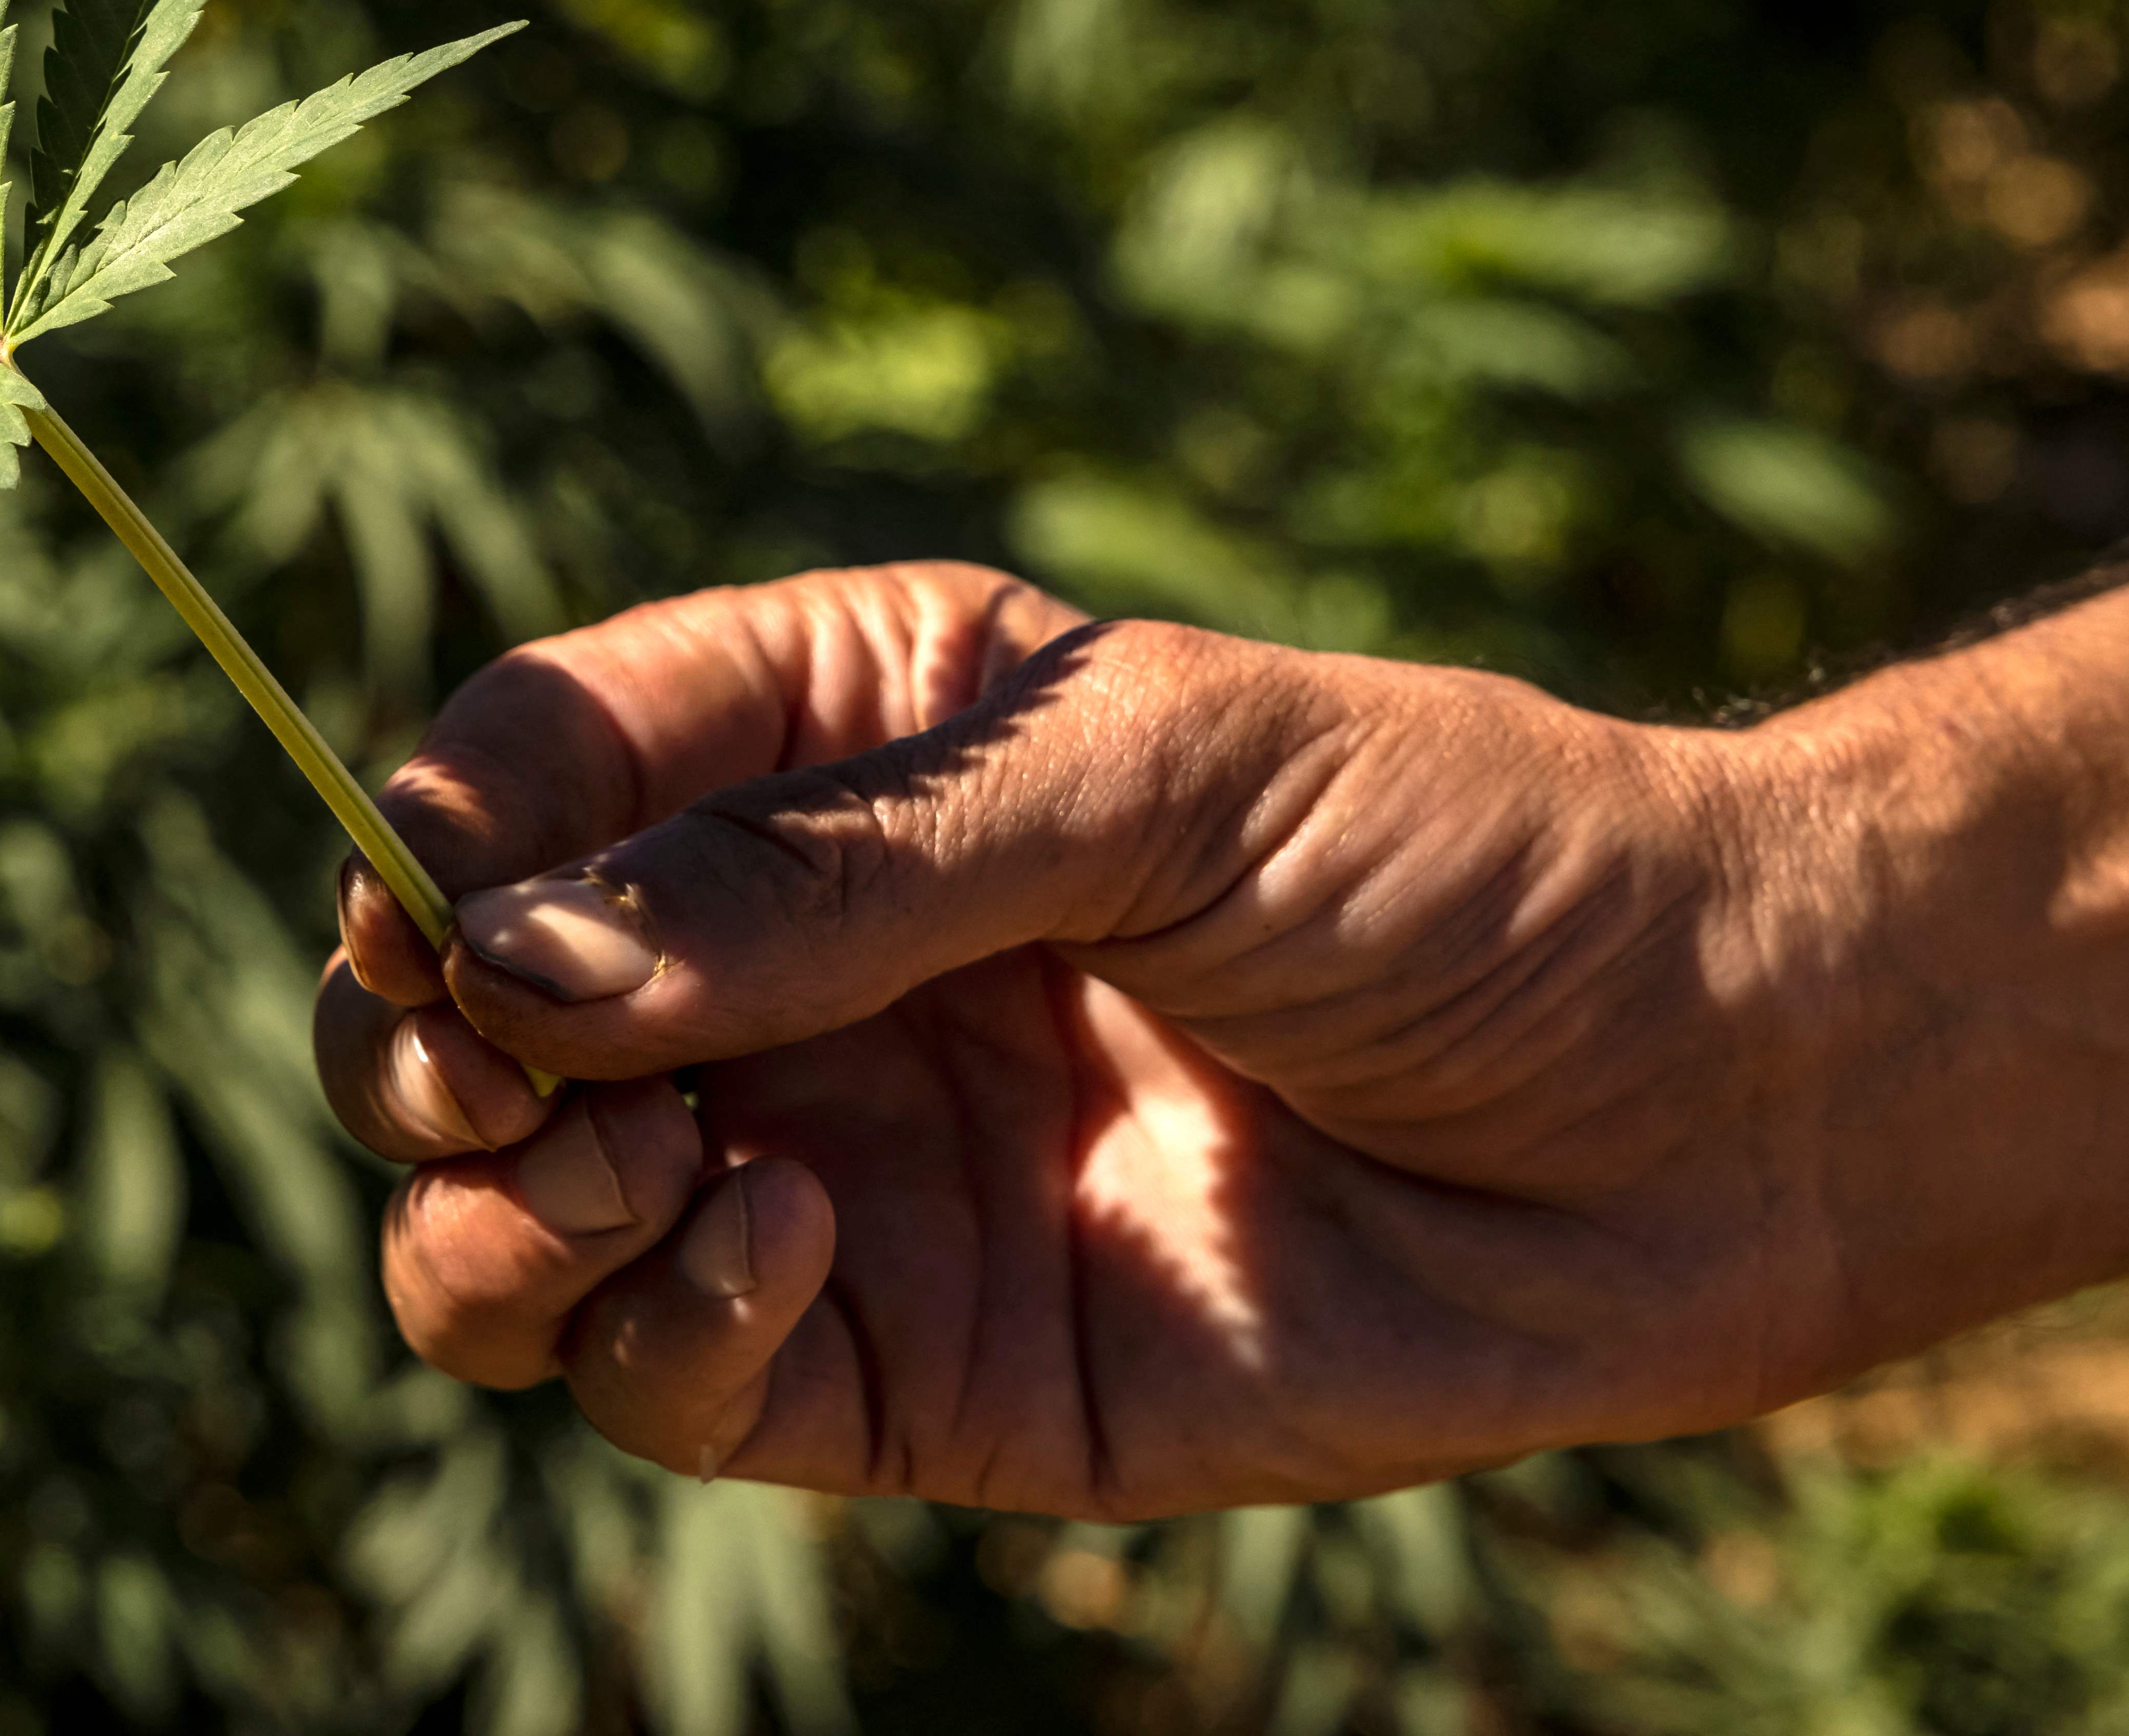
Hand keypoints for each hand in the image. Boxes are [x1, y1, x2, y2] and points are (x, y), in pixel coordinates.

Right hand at [316, 565, 1854, 1515]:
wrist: (1713, 1102)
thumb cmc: (1463, 856)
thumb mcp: (1151, 779)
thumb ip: (830, 873)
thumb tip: (512, 962)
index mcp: (837, 744)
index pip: (531, 769)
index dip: (431, 838)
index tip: (424, 908)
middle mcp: (793, 960)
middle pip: (462, 1012)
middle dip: (415, 1045)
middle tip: (489, 1070)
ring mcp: (833, 1164)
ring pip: (510, 1222)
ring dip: (495, 1210)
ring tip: (623, 1171)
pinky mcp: (908, 1366)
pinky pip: (674, 1385)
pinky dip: (671, 1332)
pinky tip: (796, 1243)